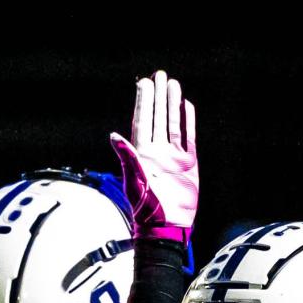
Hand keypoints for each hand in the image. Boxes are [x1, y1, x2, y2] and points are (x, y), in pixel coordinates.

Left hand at [110, 70, 198, 239]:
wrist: (167, 226)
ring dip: (173, 105)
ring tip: (174, 85)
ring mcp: (173, 157)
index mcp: (142, 153)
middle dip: (159, 97)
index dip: (144, 101)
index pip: (143, 121)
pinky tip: (187, 108)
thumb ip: (127, 156)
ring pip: (173, 124)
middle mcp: (157, 152)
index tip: (145, 83)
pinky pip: (188, 139)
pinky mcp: (189, 165)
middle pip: (158, 117)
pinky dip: (188, 123)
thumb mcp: (134, 180)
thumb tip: (114, 135)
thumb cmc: (146, 207)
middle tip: (160, 75)